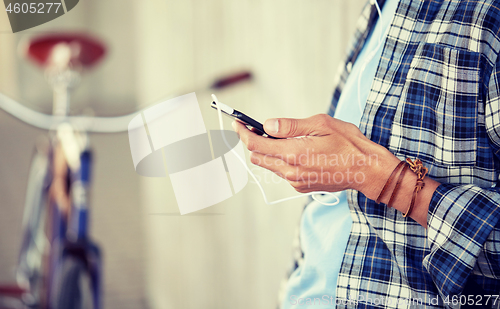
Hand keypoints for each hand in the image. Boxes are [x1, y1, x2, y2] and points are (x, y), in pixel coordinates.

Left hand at [233, 114, 400, 198]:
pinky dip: (281, 160)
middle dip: (253, 141)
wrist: (366, 170)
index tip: (237, 123)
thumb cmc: (348, 144)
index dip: (242, 133)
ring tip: (279, 136)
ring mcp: (295, 181)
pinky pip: (282, 172)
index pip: (255, 144)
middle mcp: (290, 171)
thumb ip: (290, 126)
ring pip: (269, 165)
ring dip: (267, 151)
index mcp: (293, 153)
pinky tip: (295, 150)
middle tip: (256, 127)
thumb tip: (267, 125)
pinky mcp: (301, 186)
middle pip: (258, 157)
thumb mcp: (320, 124)